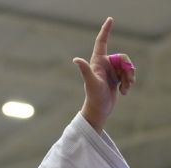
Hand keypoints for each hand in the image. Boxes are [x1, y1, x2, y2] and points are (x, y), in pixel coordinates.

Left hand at [73, 17, 135, 131]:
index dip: (106, 30)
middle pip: (123, 58)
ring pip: (127, 67)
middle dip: (128, 69)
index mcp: (97, 61)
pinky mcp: (115, 78)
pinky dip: (129, 83)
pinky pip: (128, 75)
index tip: (110, 19)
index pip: (102, 42)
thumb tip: (76, 59)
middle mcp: (103, 64)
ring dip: (129, 78)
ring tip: (124, 89)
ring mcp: (110, 71)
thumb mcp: (91, 83)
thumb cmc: (93, 97)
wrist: (98, 110)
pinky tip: (124, 92)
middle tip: (126, 82)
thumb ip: (85, 70)